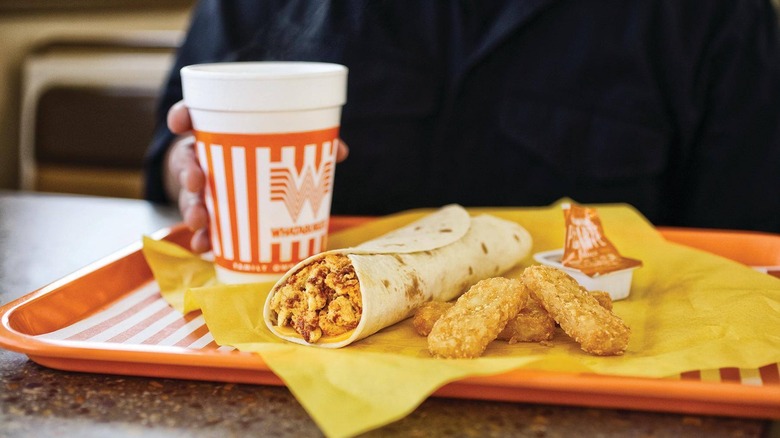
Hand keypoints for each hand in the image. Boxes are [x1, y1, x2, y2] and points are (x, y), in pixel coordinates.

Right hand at [163, 100, 348, 252]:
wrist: (262, 188)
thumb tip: (339, 150)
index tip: (180, 122)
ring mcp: (204, 187)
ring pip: (189, 195)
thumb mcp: (288, 148)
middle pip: (187, 160)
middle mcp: (205, 157)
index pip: (191, 117)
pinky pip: (202, 225)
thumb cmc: (272, 158)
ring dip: (191, 208)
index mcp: (218, 134)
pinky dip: (202, 237)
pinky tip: (205, 246)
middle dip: (187, 171)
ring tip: (201, 222)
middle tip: (197, 181)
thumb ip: (311, 145)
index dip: (181, 116)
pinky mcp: (210, 213)